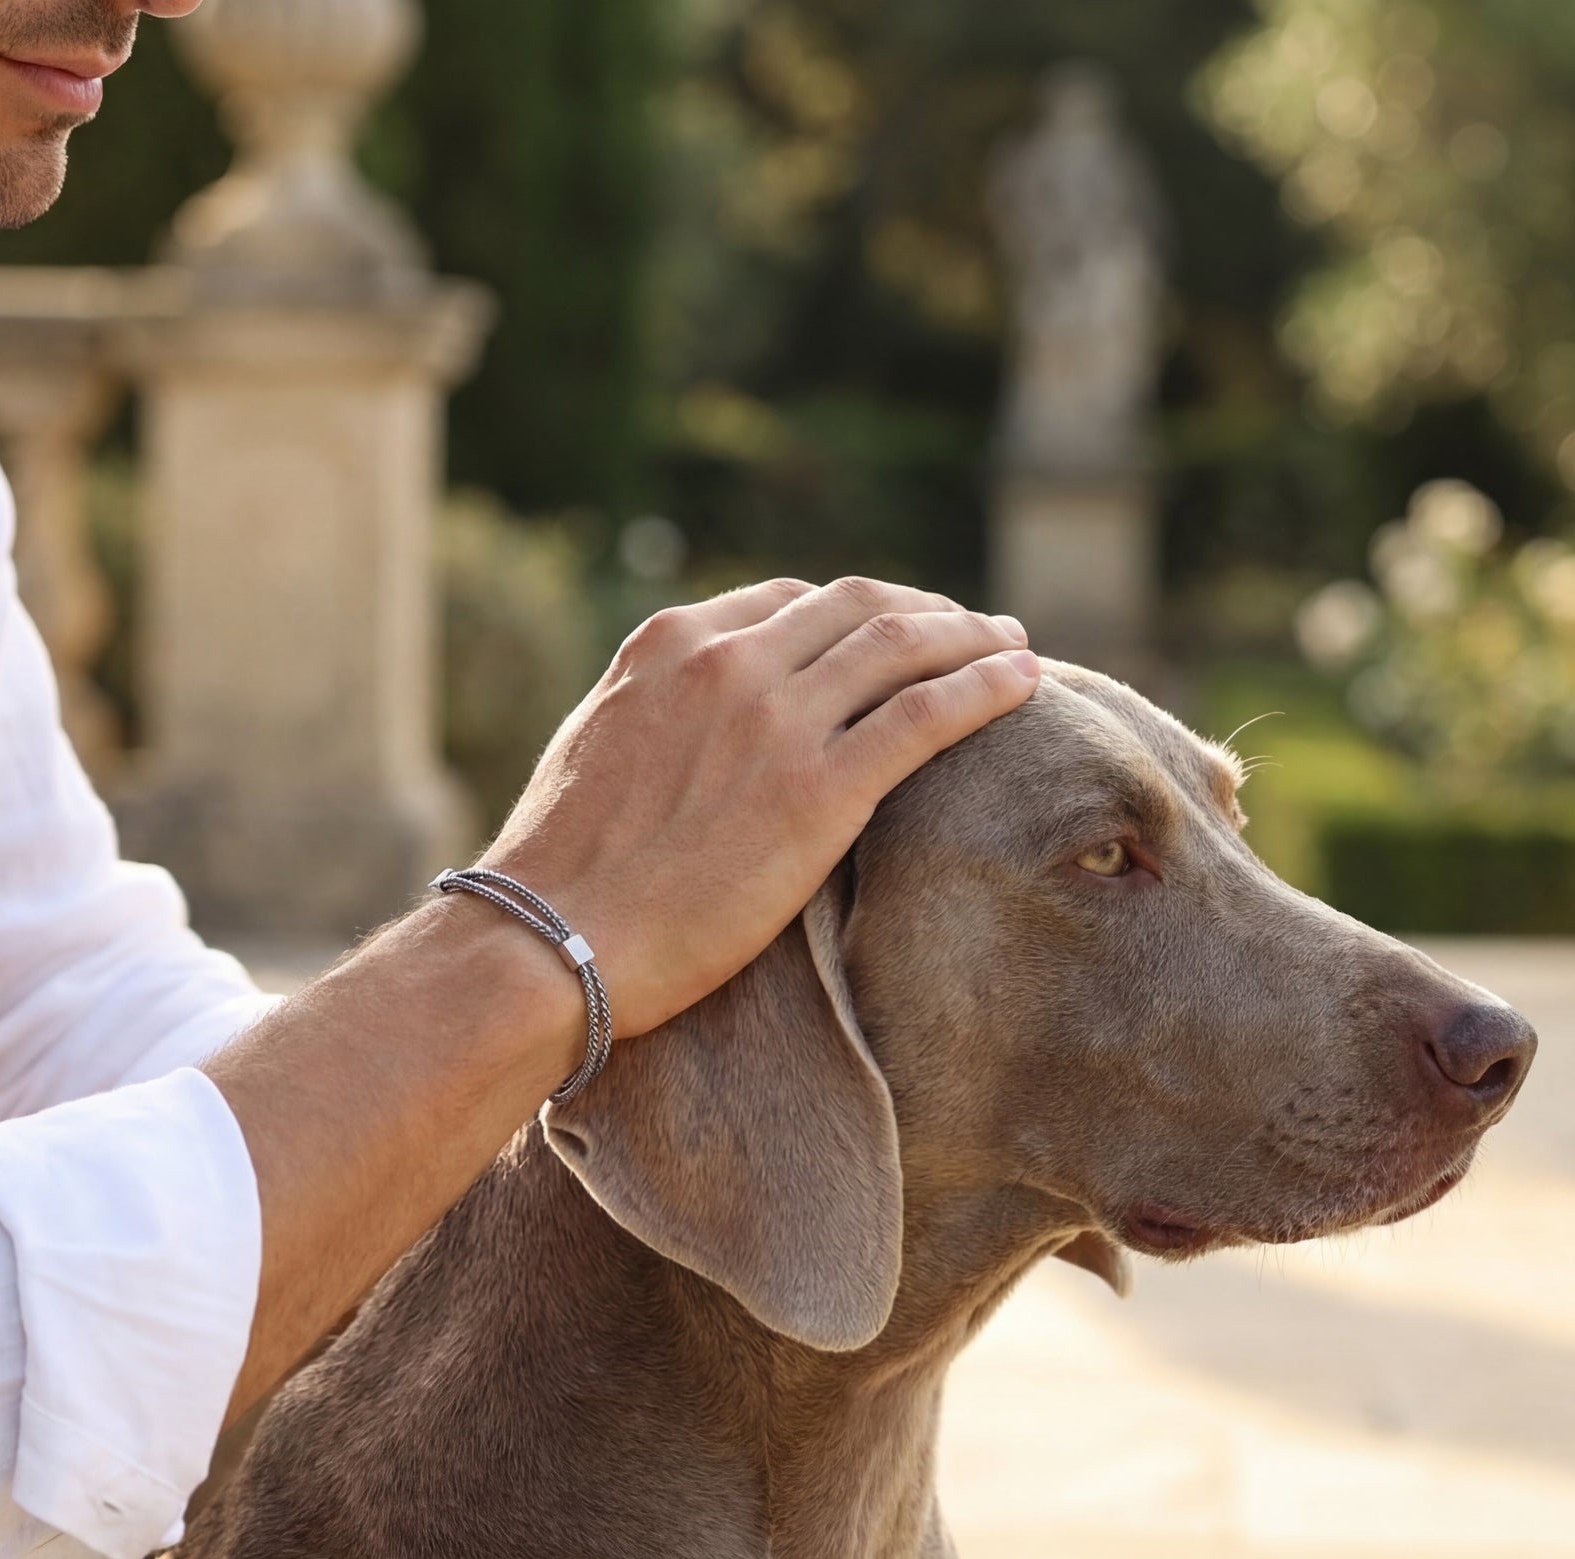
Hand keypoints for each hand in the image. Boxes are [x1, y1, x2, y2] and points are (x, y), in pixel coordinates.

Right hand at [479, 576, 1038, 1037]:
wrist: (549, 938)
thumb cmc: (561, 871)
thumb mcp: (596, 748)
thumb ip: (655, 714)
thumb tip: (687, 730)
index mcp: (668, 644)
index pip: (788, 603)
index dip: (854, 612)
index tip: (891, 632)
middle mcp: (728, 662)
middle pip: (859, 608)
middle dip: (927, 611)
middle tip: (974, 629)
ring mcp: (778, 720)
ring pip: (905, 647)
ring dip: (974, 637)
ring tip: (1015, 646)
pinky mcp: (820, 789)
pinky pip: (929, 715)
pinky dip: (988, 686)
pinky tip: (1026, 684)